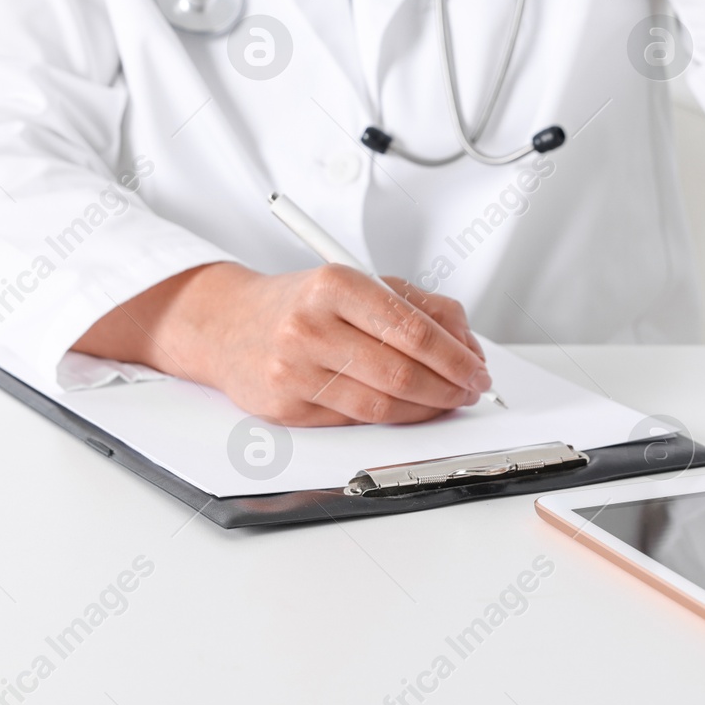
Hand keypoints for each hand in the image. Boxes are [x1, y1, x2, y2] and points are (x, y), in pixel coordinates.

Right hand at [72, 263, 491, 424]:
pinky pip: (355, 421)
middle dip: (449, 387)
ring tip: (446, 400)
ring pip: (382, 405)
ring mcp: (294, 370)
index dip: (455, 356)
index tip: (477, 368)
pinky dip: (392, 419)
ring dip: (426, 409)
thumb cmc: (301, 303)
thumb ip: (419, 306)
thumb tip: (467, 345)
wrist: (227, 324)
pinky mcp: (286, 408)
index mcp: (334, 284)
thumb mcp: (360, 283)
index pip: (411, 329)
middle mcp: (310, 327)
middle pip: (401, 372)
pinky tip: (407, 409)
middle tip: (470, 389)